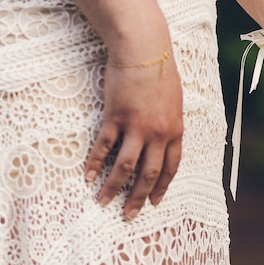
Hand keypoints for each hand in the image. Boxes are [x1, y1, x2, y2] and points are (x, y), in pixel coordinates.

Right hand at [85, 51, 183, 219]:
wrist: (144, 49)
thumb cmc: (161, 71)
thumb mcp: (174, 101)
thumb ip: (170, 123)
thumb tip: (165, 139)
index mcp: (175, 130)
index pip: (170, 167)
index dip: (162, 187)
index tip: (154, 202)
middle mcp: (157, 133)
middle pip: (148, 174)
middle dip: (138, 197)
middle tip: (129, 215)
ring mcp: (136, 127)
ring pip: (125, 167)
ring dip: (113, 187)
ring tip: (103, 202)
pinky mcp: (115, 118)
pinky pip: (104, 147)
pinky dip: (95, 163)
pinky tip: (88, 176)